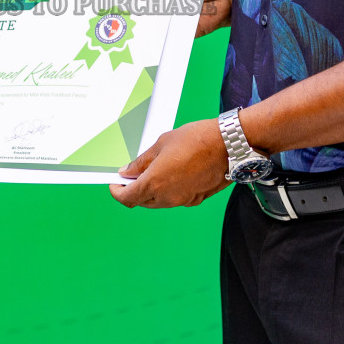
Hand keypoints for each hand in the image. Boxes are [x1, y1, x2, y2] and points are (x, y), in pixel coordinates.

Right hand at [106, 0, 232, 36]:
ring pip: (136, 22)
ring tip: (105, 29)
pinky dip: (143, 40)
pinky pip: (153, 37)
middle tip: (94, 12)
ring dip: (123, 26)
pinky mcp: (170, 32)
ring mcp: (159, 15)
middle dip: (109, 7)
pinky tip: (131, 42)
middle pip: (125, 3)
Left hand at [109, 119, 230, 208]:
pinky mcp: (196, 200)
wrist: (228, 146)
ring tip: (154, 172)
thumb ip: (142, 162)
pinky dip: (168, 191)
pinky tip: (173, 174)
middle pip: (142, 202)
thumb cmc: (196, 140)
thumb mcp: (161, 144)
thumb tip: (128, 171)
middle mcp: (167, 197)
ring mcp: (182, 201)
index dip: (117, 192)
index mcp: (154, 183)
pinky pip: (175, 200)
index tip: (115, 184)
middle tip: (132, 175)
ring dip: (151, 192)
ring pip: (159, 202)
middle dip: (134, 191)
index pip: (127, 198)